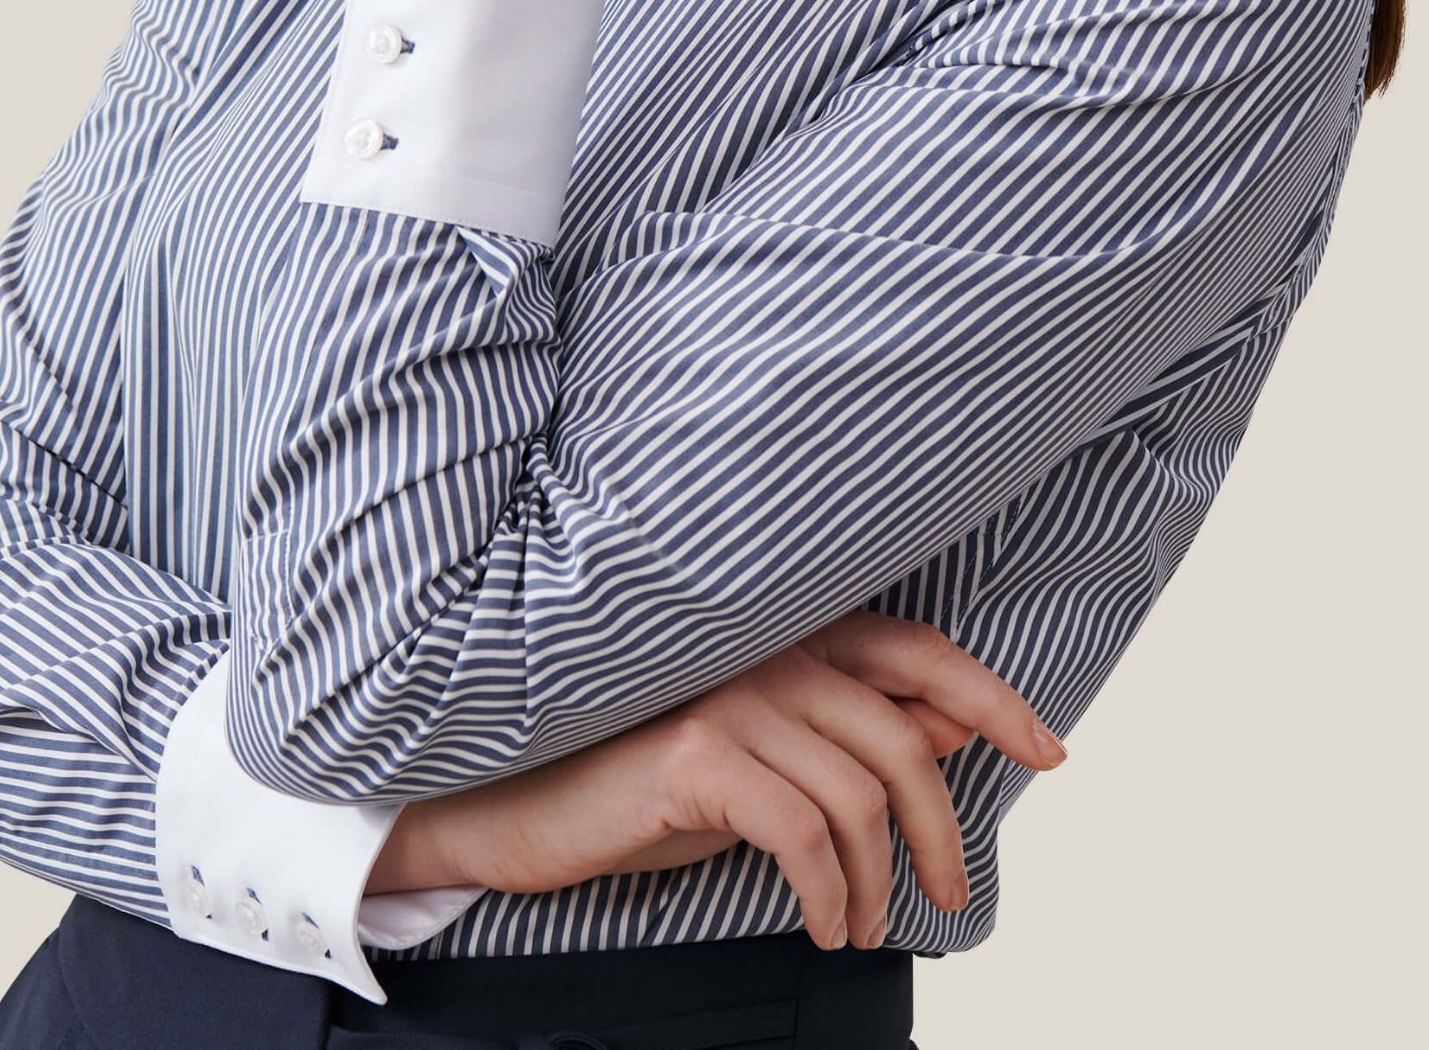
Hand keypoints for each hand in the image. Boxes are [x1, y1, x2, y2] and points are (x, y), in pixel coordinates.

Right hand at [399, 611, 1065, 952]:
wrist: (514, 798)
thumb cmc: (637, 781)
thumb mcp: (755, 760)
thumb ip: (839, 736)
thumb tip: (950, 735)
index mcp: (785, 637)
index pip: (916, 649)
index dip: (991, 697)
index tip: (1049, 751)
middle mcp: (764, 648)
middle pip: (901, 737)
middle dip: (943, 830)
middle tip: (947, 898)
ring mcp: (729, 693)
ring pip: (859, 794)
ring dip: (878, 882)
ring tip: (859, 927)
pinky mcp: (696, 751)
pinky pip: (804, 832)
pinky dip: (829, 890)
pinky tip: (820, 921)